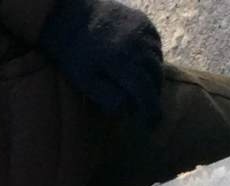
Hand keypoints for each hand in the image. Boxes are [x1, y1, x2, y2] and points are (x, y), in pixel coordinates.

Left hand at [41, 0, 162, 124]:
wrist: (71, 15)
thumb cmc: (73, 54)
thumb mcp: (84, 82)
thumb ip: (108, 97)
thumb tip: (130, 109)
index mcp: (121, 60)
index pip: (145, 91)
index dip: (150, 110)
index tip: (150, 125)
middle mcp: (137, 43)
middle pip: (155, 77)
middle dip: (153, 96)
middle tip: (147, 112)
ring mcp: (143, 29)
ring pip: (158, 61)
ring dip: (153, 79)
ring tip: (144, 92)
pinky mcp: (143, 21)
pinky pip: (155, 46)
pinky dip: (152, 60)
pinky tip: (141, 69)